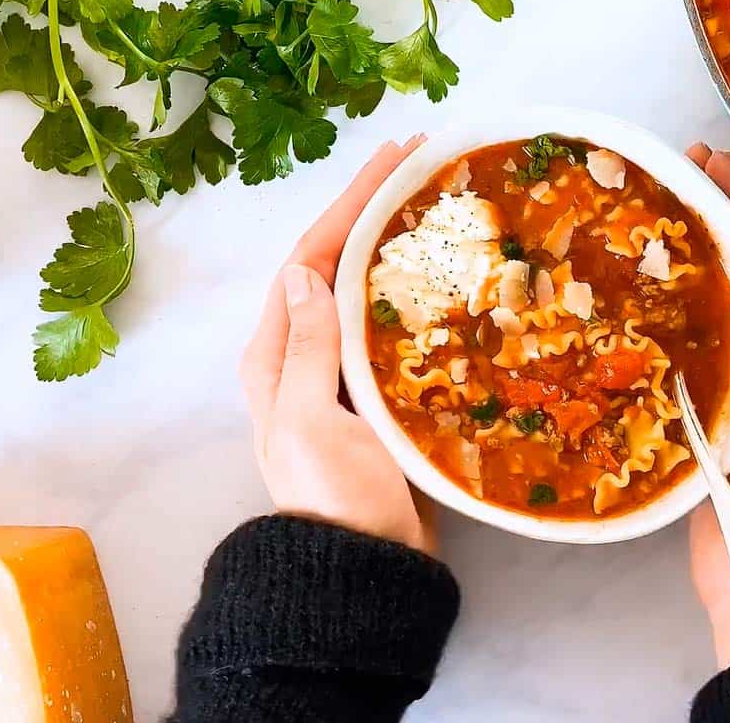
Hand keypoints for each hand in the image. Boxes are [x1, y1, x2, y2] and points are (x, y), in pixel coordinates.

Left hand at [240, 136, 436, 553]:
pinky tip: (453, 280)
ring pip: (370, 292)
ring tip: (442, 206)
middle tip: (425, 165)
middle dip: (375, 211)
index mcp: (276, 356)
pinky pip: (398, 330)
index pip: (309, 257)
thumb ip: (307, 351)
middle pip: (339, 264)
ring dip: (399, 246)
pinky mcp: (380, 397)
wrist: (362, 571)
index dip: (349, 202)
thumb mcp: (309, 423)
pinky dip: (421, 296)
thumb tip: (303, 273)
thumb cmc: (334, 501)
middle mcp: (305, 357)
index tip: (393, 157)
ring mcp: (344, 376)